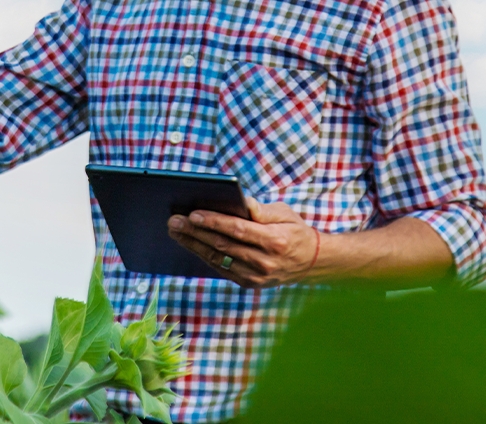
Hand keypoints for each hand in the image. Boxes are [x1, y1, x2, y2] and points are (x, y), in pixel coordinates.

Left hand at [167, 197, 319, 288]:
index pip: (238, 230)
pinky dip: (204, 255)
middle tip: (174, 221)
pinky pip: (221, 268)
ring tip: (175, 231)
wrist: (311, 263)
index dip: (214, 222)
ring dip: (193, 245)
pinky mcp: (250, 284)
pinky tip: (190, 244)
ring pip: (218, 259)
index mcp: (275, 241)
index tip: (193, 214)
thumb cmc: (294, 231)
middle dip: (195, 232)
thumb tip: (242, 202)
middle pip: (223, 245)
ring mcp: (256, 276)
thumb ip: (262, 210)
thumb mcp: (285, 214)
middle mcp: (265, 262)